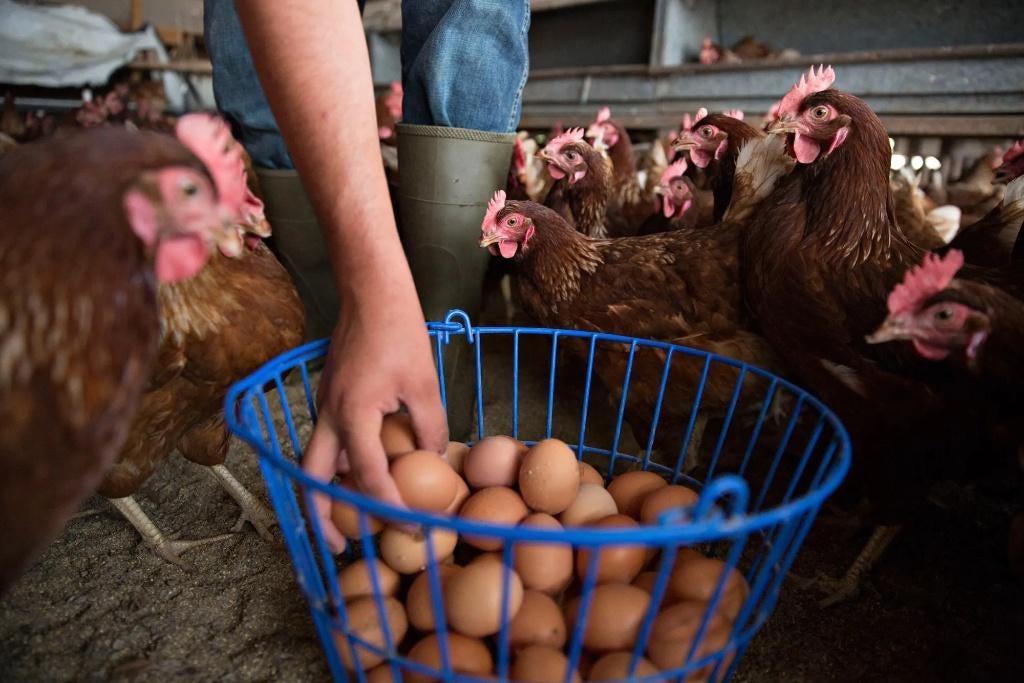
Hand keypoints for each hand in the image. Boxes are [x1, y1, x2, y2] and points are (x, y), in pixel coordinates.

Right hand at [303, 291, 448, 551]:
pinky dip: (333, 467)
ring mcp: (323, 405)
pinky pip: (324, 442)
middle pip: (312, 479)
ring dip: (324, 493)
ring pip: (312, 462)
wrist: (370, 292)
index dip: (389, 509)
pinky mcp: (327, 397)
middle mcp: (328, 415)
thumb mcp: (425, 384)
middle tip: (343, 546)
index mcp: (353, 415)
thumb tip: (433, 460)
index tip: (411, 529)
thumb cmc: (400, 332)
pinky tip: (357, 475)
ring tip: (347, 520)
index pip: (367, 477)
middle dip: (323, 517)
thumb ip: (429, 426)